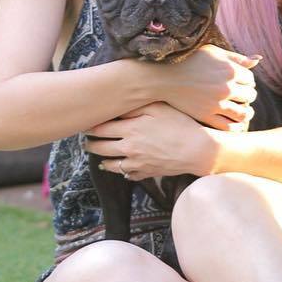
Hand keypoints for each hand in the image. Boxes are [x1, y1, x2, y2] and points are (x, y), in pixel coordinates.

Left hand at [85, 102, 218, 180]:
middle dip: (91, 145)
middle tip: (85, 142)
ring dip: (102, 160)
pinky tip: (119, 169)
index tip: (84, 125)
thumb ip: (135, 107)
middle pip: (101, 148)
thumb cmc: (180, 124)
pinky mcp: (146, 173)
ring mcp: (136, 163)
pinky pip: (128, 175)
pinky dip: (121, 172)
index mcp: (130, 129)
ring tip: (98, 157)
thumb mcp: (158, 108)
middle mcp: (129, 148)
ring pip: (111, 164)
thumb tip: (117, 107)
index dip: (90, 127)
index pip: (101, 129)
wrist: (197, 150)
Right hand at [156, 45, 257, 130]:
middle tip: (241, 96)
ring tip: (243, 111)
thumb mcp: (214, 52)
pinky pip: (228, 127)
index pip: (250, 80)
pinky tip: (234, 123)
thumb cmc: (188, 59)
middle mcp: (226, 87)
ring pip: (243, 113)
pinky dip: (236, 127)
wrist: (163, 76)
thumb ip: (237, 57)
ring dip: (246, 113)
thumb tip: (257, 60)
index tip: (240, 83)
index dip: (246, 81)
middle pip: (250, 96)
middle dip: (247, 95)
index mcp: (230, 70)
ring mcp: (217, 103)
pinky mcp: (206, 116)